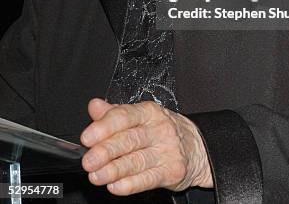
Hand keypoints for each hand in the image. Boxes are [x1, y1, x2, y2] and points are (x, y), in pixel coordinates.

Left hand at [80, 98, 212, 194]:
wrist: (197, 147)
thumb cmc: (162, 130)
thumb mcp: (141, 116)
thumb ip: (115, 113)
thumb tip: (94, 106)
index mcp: (148, 112)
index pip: (125, 116)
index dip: (104, 127)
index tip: (87, 137)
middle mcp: (159, 129)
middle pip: (129, 139)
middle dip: (106, 151)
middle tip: (89, 160)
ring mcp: (167, 150)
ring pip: (137, 161)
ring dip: (114, 170)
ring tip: (96, 176)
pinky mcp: (172, 171)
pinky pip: (148, 179)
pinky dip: (130, 184)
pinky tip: (115, 186)